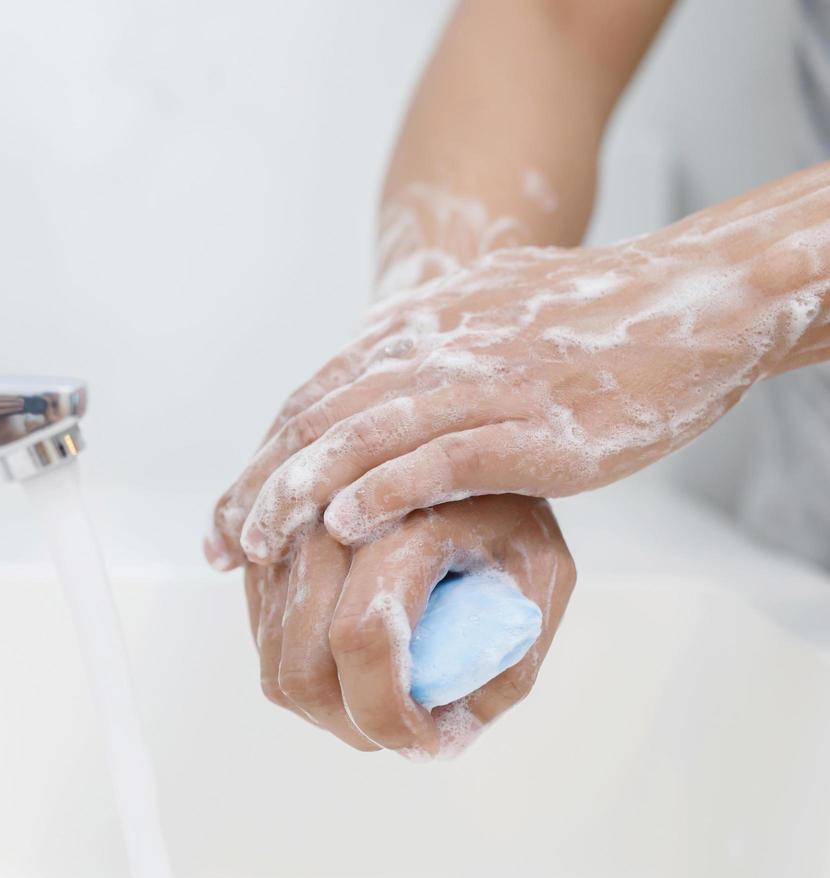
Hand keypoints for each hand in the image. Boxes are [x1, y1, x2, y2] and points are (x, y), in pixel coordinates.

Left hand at [206, 223, 821, 565]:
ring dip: (302, 492)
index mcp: (413, 334)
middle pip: (319, 423)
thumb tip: (378, 388)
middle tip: (220, 545)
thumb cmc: (589, 319)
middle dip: (260, 486)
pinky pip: (442, 457)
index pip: (312, 401)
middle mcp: (431, 355)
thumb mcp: (485, 321)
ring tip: (259, 545)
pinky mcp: (532, 424)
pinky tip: (343, 524)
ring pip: (363, 438)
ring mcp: (480, 387)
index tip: (226, 515)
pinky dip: (387, 488)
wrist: (689, 300)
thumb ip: (427, 355)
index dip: (262, 460)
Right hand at [249, 494, 574, 756]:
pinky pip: (259, 623)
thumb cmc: (511, 508)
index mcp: (408, 518)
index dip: (388, 714)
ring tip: (379, 691)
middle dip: (348, 721)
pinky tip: (347, 653)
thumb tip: (441, 734)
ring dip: (322, 698)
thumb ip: (504, 659)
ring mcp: (288, 524)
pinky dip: (297, 661)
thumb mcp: (542, 578)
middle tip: (399, 729)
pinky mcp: (264, 531)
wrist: (458, 432)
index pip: (364, 638)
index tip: (425, 741)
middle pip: (301, 665)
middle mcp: (332, 512)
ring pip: (271, 653)